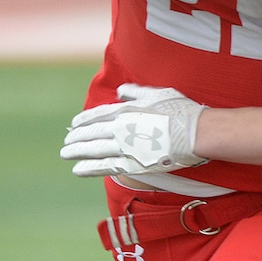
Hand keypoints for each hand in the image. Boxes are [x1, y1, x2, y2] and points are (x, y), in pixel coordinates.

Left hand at [60, 84, 207, 176]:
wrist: (196, 132)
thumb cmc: (181, 111)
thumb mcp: (158, 93)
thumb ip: (136, 93)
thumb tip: (120, 90)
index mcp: (126, 110)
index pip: (97, 115)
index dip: (83, 121)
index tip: (73, 125)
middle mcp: (121, 128)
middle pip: (91, 133)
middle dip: (76, 137)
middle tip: (66, 141)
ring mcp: (125, 147)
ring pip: (93, 150)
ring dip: (77, 152)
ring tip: (66, 154)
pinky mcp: (133, 164)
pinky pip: (105, 167)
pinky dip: (89, 168)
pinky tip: (77, 170)